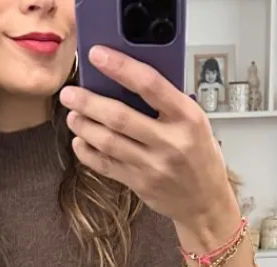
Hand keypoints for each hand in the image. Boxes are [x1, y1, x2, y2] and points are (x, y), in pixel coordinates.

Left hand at [60, 47, 238, 236]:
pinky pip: (106, 166)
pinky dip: (88, 153)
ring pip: (108, 141)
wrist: (206, 202)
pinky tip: (80, 142)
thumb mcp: (195, 121)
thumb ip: (167, 102)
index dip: (120, 67)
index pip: (150, 84)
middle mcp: (170, 142)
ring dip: (84, 126)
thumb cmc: (200, 155)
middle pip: (120, 116)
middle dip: (89, 102)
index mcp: (187, 117)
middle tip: (70, 93)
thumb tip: (126, 77)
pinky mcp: (140, 184)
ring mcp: (154, 166)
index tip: (98, 55)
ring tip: (72, 115)